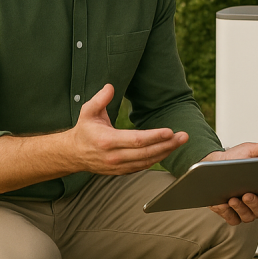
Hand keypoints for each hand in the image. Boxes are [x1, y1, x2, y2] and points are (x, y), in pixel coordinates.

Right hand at [68, 84, 187, 174]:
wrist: (73, 153)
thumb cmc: (84, 130)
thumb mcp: (87, 111)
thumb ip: (99, 99)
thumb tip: (110, 87)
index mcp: (107, 141)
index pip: (136, 140)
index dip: (155, 137)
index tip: (170, 131)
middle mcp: (114, 156)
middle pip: (146, 153)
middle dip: (167, 145)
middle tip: (183, 136)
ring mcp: (118, 166)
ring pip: (147, 161)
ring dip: (165, 152)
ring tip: (179, 142)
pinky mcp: (121, 171)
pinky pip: (142, 167)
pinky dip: (157, 160)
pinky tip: (167, 150)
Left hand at [203, 140, 257, 224]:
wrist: (213, 164)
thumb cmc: (234, 160)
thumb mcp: (248, 151)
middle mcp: (255, 202)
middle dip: (254, 204)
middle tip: (247, 195)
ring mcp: (243, 210)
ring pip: (246, 216)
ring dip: (241, 209)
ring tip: (233, 199)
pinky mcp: (229, 213)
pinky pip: (231, 219)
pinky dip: (227, 213)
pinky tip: (222, 204)